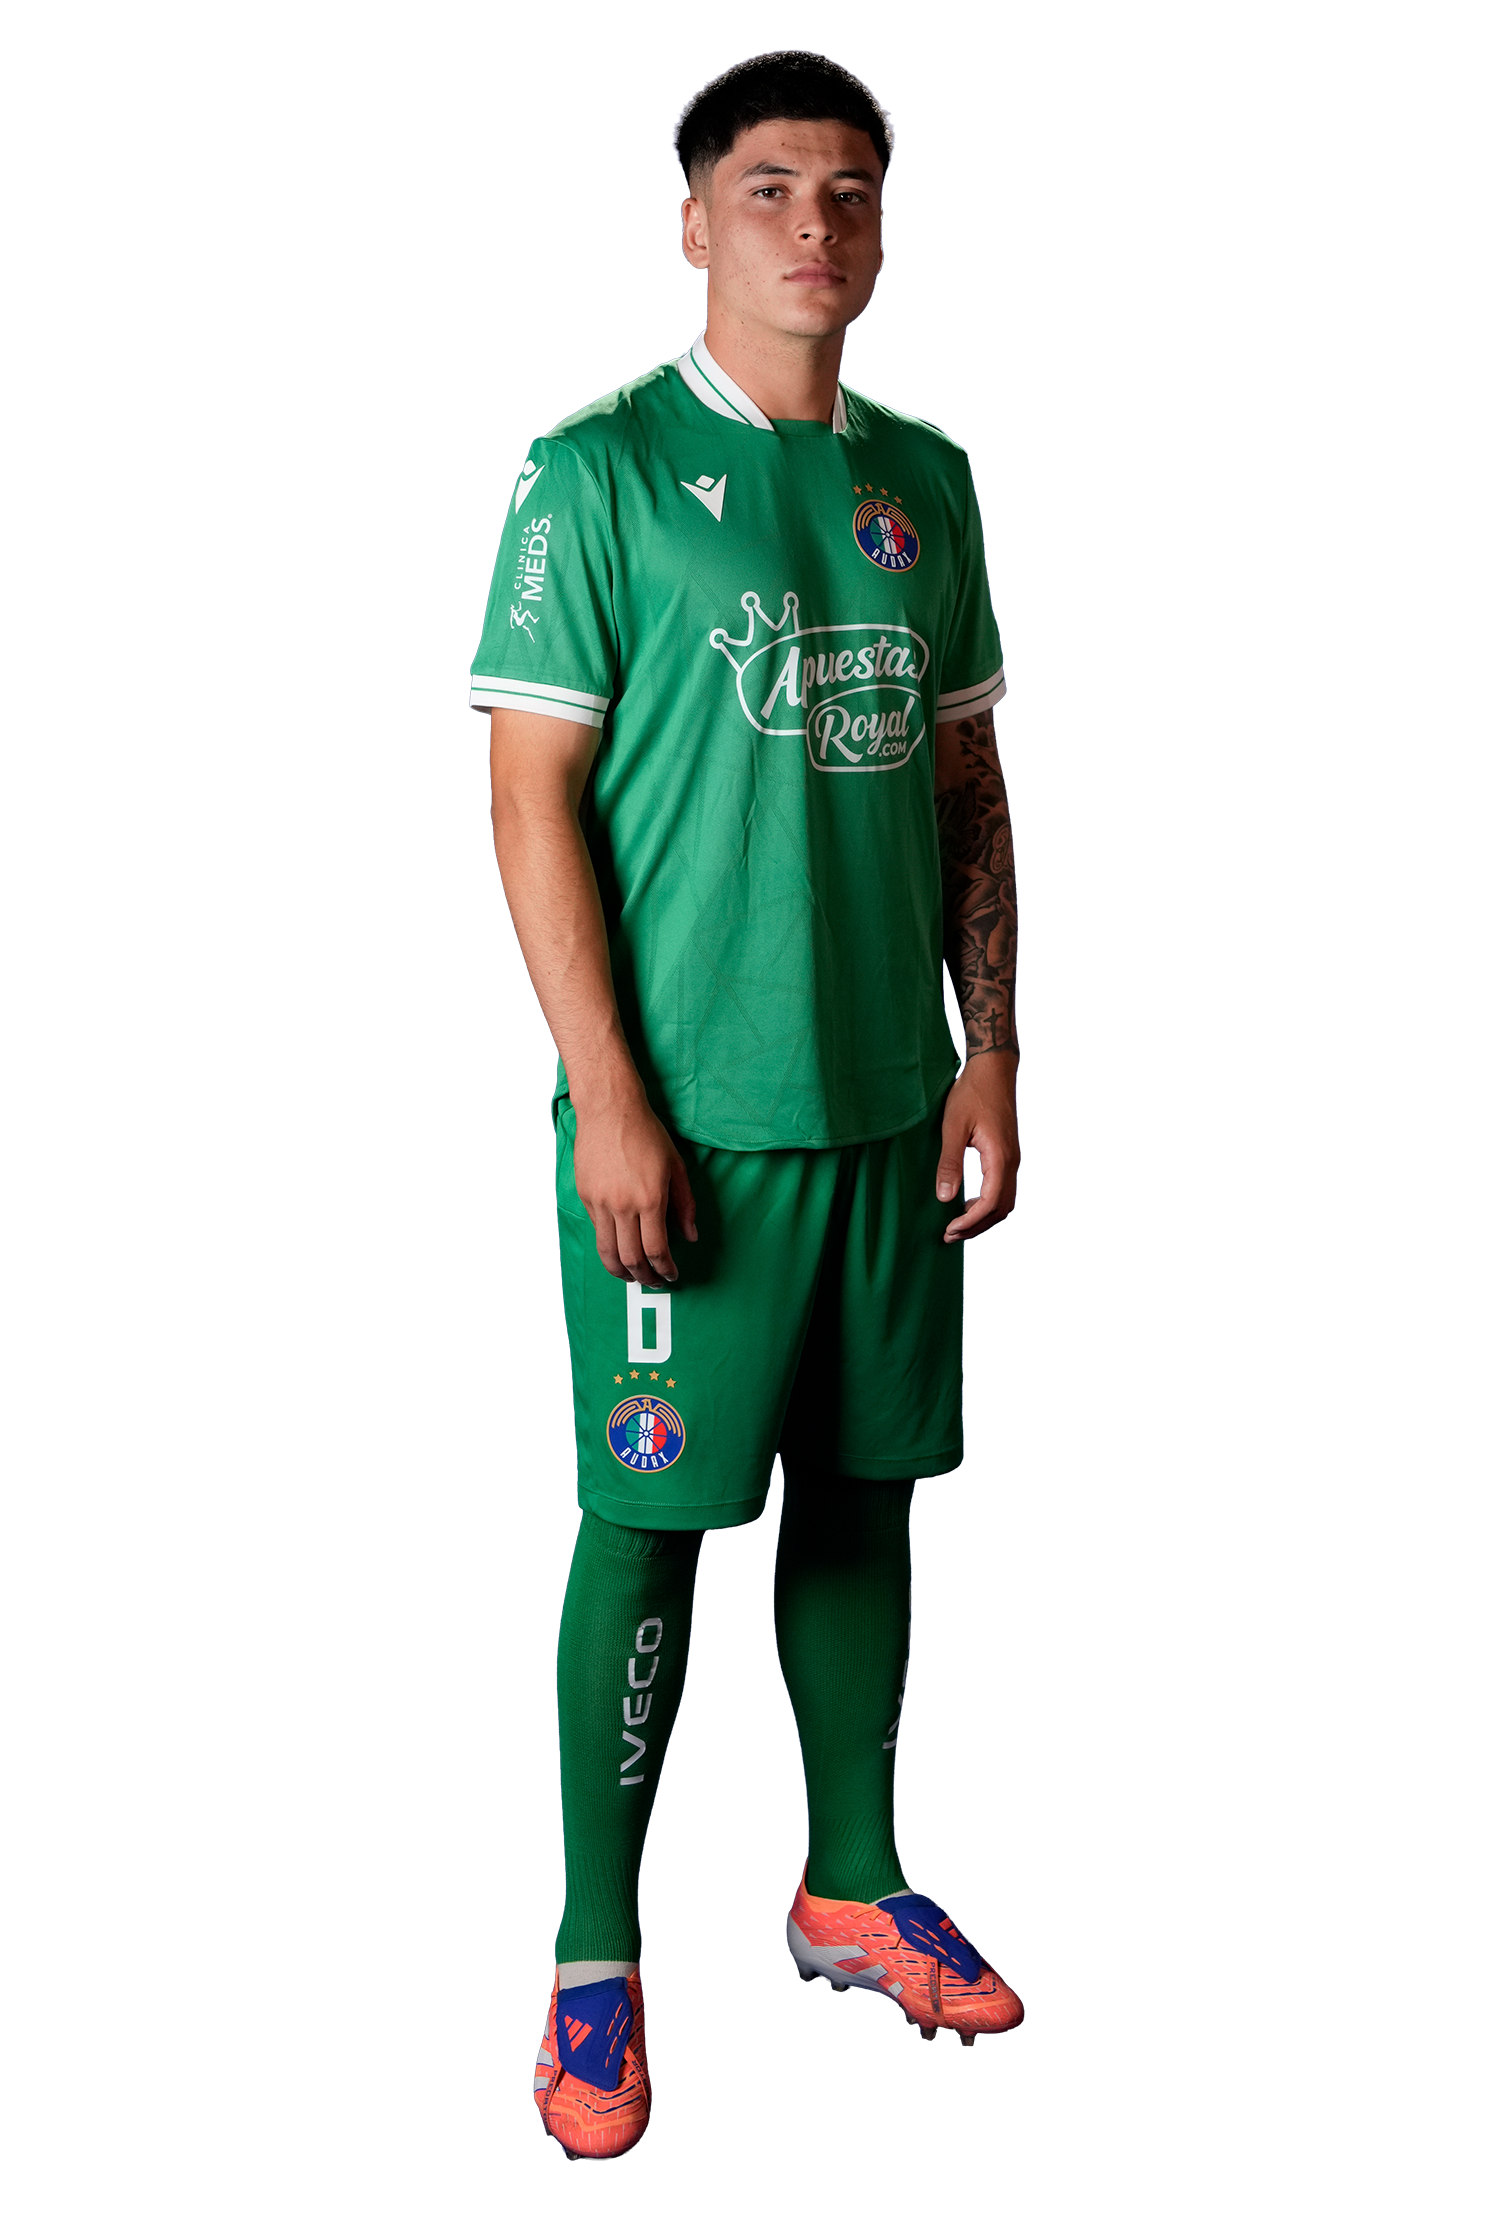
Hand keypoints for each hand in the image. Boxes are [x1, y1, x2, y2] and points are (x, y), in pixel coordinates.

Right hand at [572, 1089, 698, 1282]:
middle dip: (644, 1277)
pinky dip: (608, 1247)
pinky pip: (597, 1231)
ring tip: (632, 1276)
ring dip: (621, 1271)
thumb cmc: (646, 1134)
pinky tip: (619, 1247)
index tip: (671, 1275)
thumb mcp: (676, 1166)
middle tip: (653, 1281)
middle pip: (631, 1258)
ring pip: (608, 1252)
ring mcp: (600, 1202)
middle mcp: (623, 1205)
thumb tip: (690, 1236)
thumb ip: (685, 1204)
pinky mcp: (585, 1196)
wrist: (609, 1109)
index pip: (657, 1250)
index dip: (665, 1269)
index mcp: (650, 1199)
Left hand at [935, 1051, 1020, 1242]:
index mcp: (999, 1158)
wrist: (992, 1071)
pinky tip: (967, 1203)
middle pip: (1000, 1209)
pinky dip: (987, 1204)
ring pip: (1004, 1201)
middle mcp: (1010, 1162)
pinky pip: (1002, 1189)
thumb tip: (945, 1198)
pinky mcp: (1007, 1155)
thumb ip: (949, 1163)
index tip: (949, 1230)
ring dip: (982, 1217)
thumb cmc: (971, 1094)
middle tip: (949, 1235)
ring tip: (956, 1224)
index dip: (970, 1222)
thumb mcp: (953, 1127)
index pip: (990, 1204)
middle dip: (976, 1227)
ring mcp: (1011, 1159)